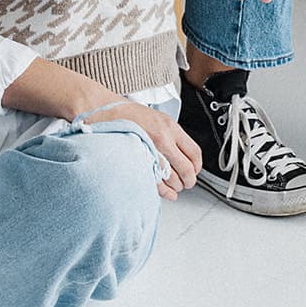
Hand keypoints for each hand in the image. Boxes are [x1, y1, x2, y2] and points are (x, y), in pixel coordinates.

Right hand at [84, 100, 201, 201]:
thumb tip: (185, 157)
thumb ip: (173, 137)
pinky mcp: (139, 162)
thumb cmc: (131, 116)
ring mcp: (150, 152)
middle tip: (187, 182)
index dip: (197, 166)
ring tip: (175, 186)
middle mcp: (162, 140)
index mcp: (170, 128)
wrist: (108, 114)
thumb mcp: (158, 119)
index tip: (195, 170)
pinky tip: (168, 192)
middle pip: (186, 168)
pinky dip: (165, 192)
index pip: (194, 153)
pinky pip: (157, 183)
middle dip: (189, 180)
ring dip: (177, 186)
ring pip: (173, 179)